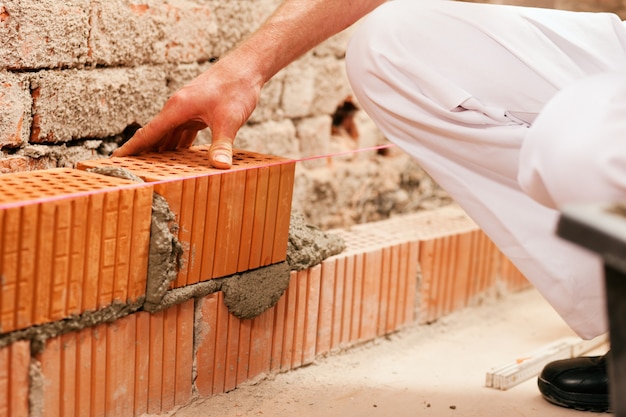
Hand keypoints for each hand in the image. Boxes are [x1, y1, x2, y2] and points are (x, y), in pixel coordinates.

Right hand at [112, 58, 261, 168]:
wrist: (246, 67)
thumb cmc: (235, 88)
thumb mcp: (229, 120)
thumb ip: (222, 145)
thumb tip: (220, 167)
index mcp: (177, 109)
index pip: (148, 133)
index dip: (132, 148)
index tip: (115, 160)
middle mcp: (178, 108)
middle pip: (155, 135)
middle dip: (143, 153)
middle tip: (131, 172)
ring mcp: (188, 109)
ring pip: (169, 133)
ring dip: (161, 150)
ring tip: (152, 170)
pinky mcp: (198, 111)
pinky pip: (182, 130)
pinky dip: (178, 144)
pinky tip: (179, 157)